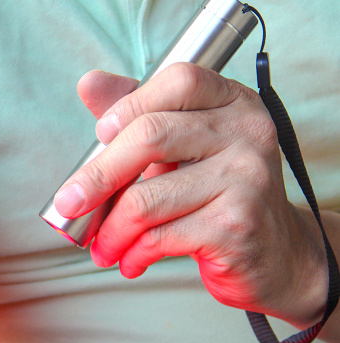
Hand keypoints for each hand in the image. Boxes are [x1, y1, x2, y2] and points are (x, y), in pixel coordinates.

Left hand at [54, 64, 327, 325]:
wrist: (275, 254)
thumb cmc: (219, 196)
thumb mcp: (185, 149)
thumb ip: (140, 115)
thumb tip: (89, 84)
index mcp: (233, 103)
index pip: (178, 81)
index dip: (130, 103)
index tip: (99, 134)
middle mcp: (246, 133)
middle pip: (151, 136)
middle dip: (96, 177)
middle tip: (68, 203)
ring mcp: (246, 180)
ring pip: (147, 199)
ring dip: (111, 231)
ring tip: (102, 248)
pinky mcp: (236, 227)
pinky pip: (160, 237)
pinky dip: (133, 253)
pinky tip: (130, 261)